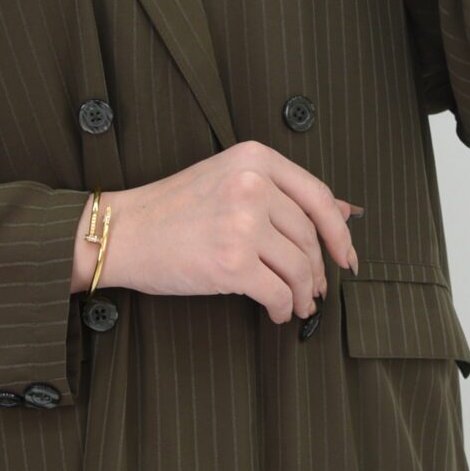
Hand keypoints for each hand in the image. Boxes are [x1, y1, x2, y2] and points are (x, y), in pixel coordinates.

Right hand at [71, 142, 361, 323]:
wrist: (124, 232)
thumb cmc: (173, 210)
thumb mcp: (230, 180)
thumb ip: (285, 193)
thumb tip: (346, 211)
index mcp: (255, 159)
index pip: (318, 196)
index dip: (340, 232)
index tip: (346, 255)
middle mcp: (252, 185)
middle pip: (309, 236)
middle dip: (319, 269)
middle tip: (318, 289)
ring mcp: (242, 224)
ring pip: (299, 268)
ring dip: (305, 293)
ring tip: (300, 304)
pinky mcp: (231, 262)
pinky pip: (278, 292)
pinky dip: (284, 307)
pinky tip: (277, 311)